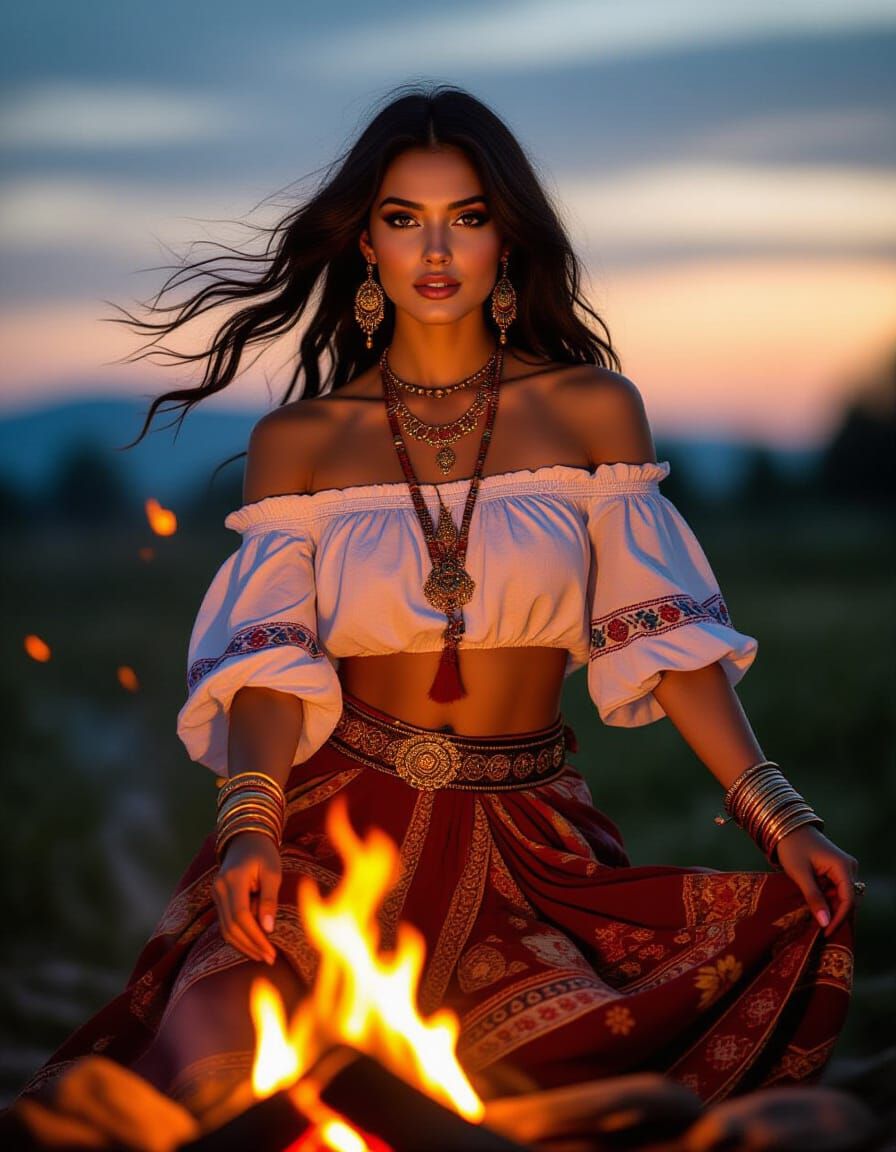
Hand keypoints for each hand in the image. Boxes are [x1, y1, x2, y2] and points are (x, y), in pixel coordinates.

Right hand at [212, 831, 281, 963]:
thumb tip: (268, 929)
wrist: (246, 840)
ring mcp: (215, 894)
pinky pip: (225, 923)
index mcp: (233, 879)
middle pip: (231, 926)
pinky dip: (239, 937)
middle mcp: (219, 888)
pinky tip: (253, 945)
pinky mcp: (217, 899)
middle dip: (250, 945)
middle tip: (269, 958)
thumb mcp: (272, 872)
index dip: (255, 936)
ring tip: (263, 956)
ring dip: (243, 945)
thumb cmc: (264, 854)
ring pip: (225, 929)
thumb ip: (270, 899)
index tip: (271, 950)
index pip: (241, 915)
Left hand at [773, 824, 859, 937]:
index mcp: (843, 866)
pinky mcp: (836, 869)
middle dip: (835, 915)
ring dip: (830, 907)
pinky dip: (827, 899)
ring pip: (842, 896)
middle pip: (848, 899)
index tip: (825, 932)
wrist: (786, 827)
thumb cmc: (792, 847)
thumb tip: (825, 922)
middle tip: (819, 930)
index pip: (848, 900)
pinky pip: (836, 889)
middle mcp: (849, 867)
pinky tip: (816, 907)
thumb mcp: (800, 875)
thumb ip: (814, 898)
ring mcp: (843, 867)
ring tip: (815, 921)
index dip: (838, 918)